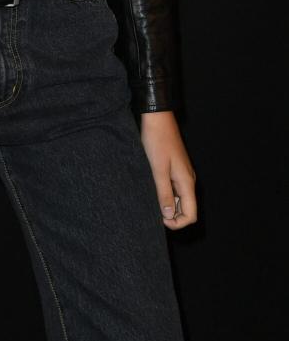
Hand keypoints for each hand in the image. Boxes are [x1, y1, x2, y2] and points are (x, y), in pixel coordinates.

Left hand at [139, 110, 196, 230]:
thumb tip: (168, 215)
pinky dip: (165, 192)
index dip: (177, 223)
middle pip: (185, 208)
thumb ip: (164, 193)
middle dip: (171, 214)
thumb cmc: (157, 141)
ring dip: (167, 203)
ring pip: (178, 198)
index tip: (160, 219)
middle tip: (152, 210)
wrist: (157, 117)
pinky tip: (152, 187)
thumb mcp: (158, 169)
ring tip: (150, 198)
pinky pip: (173, 187)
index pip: (190, 214)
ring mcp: (181, 173)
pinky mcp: (174, 167)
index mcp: (187, 182)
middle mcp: (188, 180)